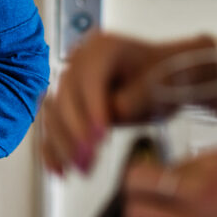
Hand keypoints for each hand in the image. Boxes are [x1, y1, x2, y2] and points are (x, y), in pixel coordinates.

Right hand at [39, 30, 178, 174]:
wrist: (165, 76)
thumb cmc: (165, 77)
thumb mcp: (156, 87)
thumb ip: (129, 102)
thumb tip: (102, 120)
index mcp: (102, 47)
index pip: (90, 79)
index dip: (92, 109)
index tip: (100, 138)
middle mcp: (79, 59)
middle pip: (66, 97)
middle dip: (76, 133)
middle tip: (89, 160)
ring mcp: (71, 80)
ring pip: (54, 114)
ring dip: (62, 145)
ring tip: (81, 169)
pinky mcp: (67, 101)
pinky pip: (52, 125)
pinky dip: (53, 147)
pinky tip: (59, 169)